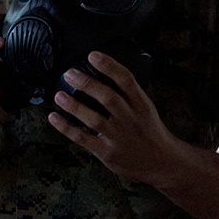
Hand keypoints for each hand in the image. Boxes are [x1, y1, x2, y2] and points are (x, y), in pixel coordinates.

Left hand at [48, 51, 176, 182]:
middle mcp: (130, 119)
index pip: (126, 80)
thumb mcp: (146, 108)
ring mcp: (118, 136)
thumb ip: (129, 94)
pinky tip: (55, 117)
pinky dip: (66, 127)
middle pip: (108, 97)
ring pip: (93, 118)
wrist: (163, 162)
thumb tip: (105, 73)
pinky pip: (83, 138)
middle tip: (70, 74)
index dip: (109, 66)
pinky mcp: (107, 152)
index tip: (93, 56)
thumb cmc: (151, 133)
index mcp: (141, 104)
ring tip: (59, 95)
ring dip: (73, 105)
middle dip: (87, 84)